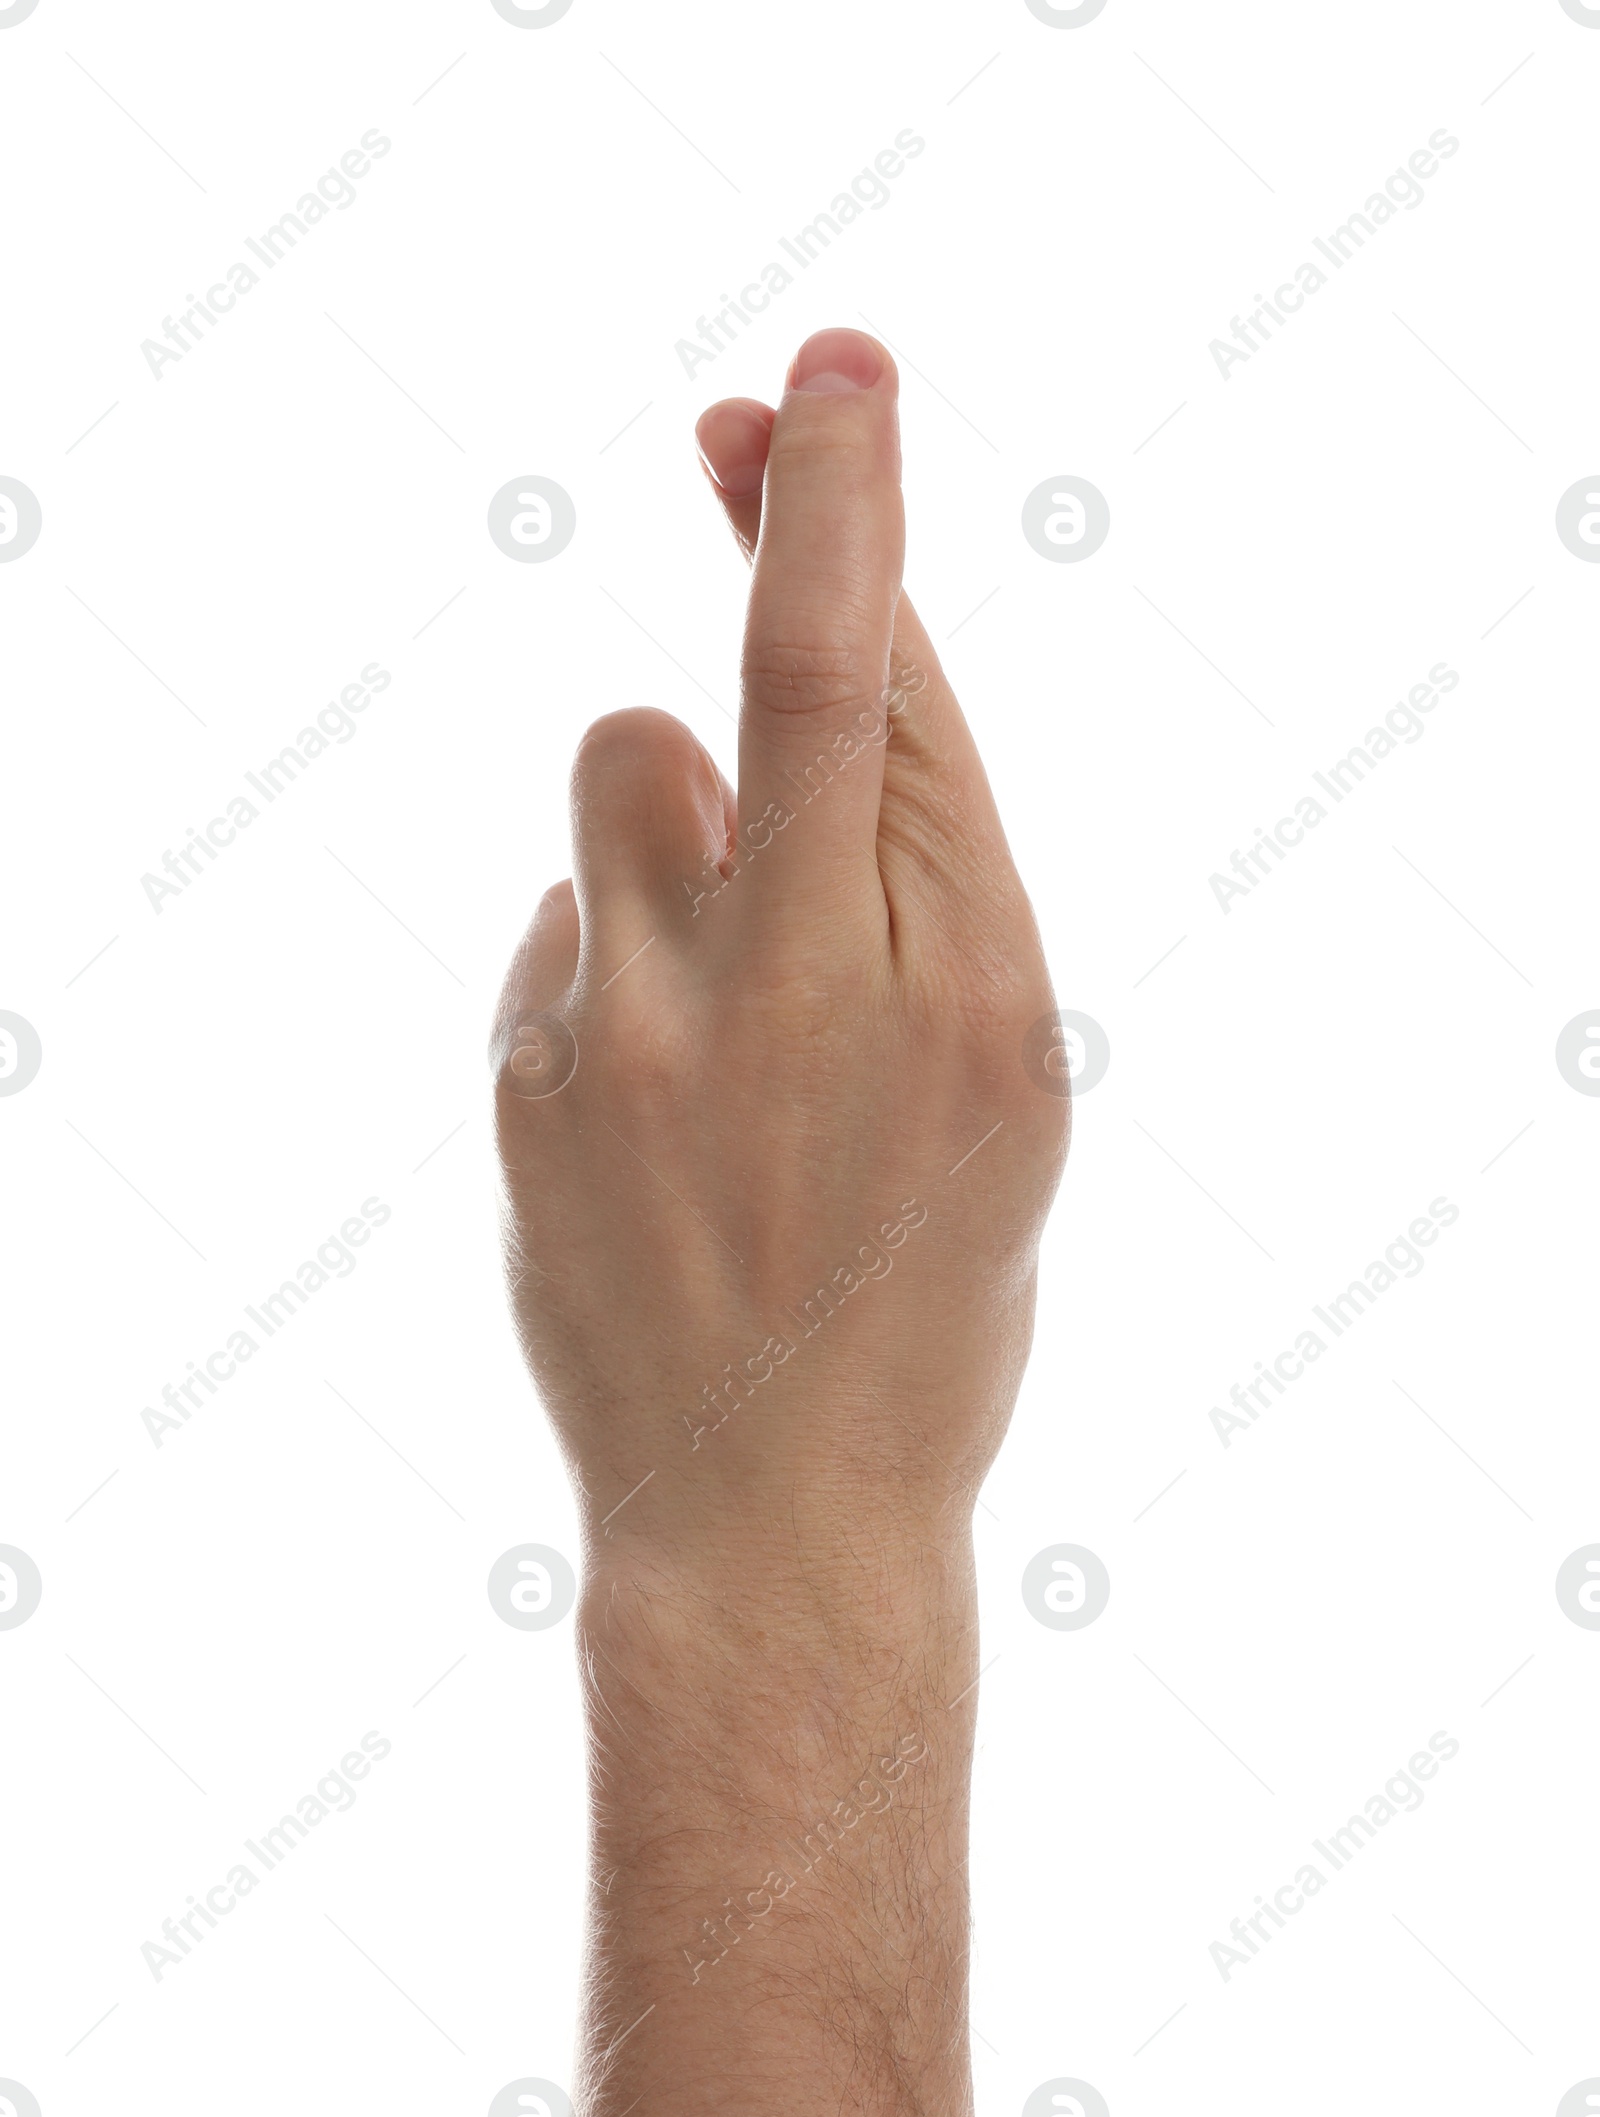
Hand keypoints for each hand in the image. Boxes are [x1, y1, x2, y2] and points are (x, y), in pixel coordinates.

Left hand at [492, 327, 1067, 1607]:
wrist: (772, 1522)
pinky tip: (661, 1098)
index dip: (856, 516)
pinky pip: (565, 920)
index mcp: (965, 1000)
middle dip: (795, 509)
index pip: (897, 703)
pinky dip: (619, 957)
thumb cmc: (922, 1311)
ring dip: (674, 802)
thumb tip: (751, 718)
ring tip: (720, 943)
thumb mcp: (1002, 1109)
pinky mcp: (530, 1087)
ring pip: (626, 768)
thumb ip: (925, 899)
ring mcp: (644, 1043)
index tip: (830, 382)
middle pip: (780, 682)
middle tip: (774, 400)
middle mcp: (802, 1001)